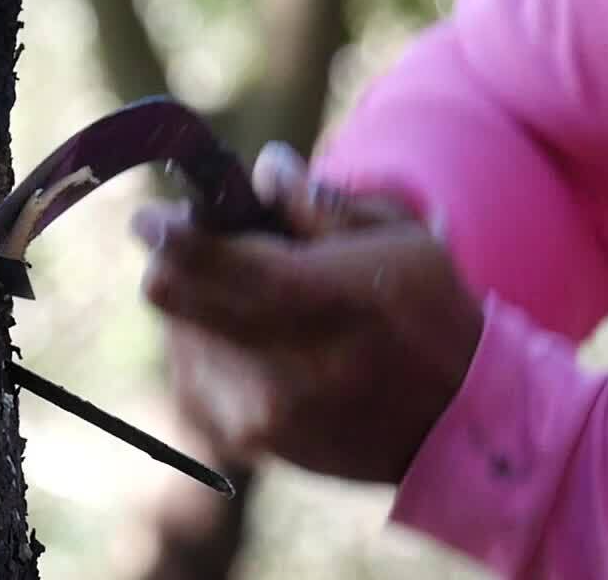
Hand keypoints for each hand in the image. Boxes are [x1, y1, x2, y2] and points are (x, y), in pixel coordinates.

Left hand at [133, 144, 484, 484]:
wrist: (457, 425)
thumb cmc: (426, 311)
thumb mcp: (394, 235)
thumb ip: (319, 200)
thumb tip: (262, 167)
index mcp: (321, 298)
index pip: (204, 260)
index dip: (166, 231)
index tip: (151, 216)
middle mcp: (280, 362)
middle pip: (169, 294)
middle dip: (177, 259)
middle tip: (209, 245)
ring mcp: (259, 409)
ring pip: (178, 331)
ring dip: (200, 307)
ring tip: (259, 306)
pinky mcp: (246, 440)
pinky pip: (191, 373)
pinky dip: (210, 350)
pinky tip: (258, 348)